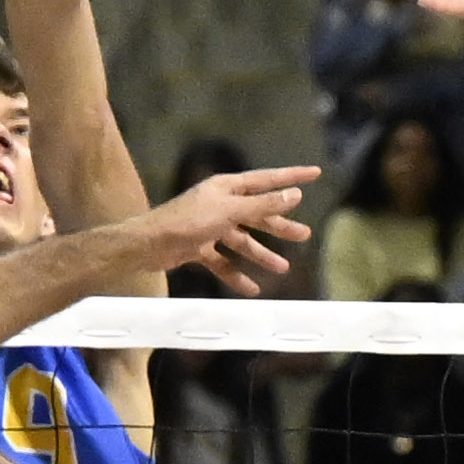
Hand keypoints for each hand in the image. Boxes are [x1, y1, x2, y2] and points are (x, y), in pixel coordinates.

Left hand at [143, 166, 320, 295]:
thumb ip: (262, 205)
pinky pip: (224, 261)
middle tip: (304, 235)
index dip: (292, 177)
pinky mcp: (199, 247)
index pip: (267, 180)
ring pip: (242, 240)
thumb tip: (293, 194)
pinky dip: (236, 274)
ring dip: (261, 254)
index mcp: (227, 188)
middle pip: (257, 214)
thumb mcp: (230, 211)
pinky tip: (252, 289)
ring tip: (282, 268)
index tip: (315, 174)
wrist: (148, 245)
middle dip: (280, 225)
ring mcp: (210, 226)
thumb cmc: (187, 221)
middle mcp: (220, 203)